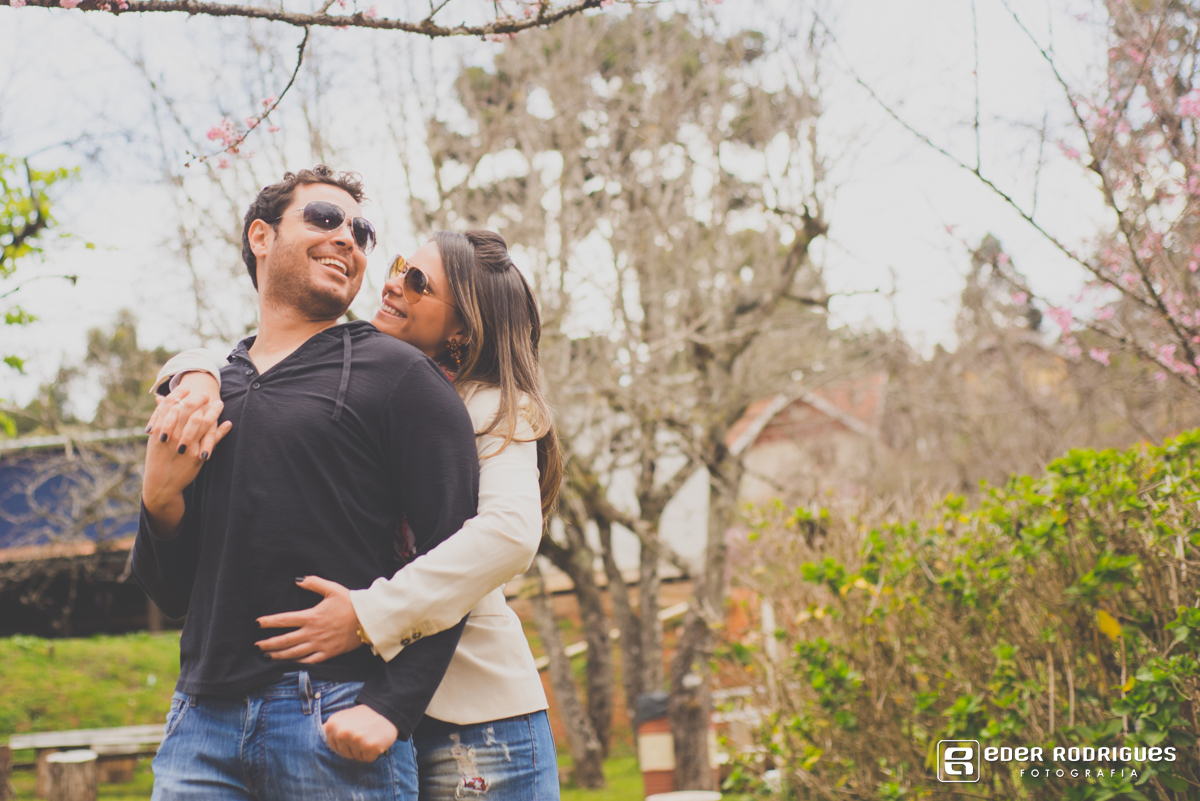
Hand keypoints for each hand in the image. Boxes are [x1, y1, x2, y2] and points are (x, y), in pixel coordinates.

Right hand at [142, 386, 231, 535]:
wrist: (161, 484)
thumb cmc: (157, 458)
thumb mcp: (154, 438)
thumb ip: (159, 418)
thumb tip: (160, 398)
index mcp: (159, 429)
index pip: (170, 404)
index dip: (180, 394)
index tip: (188, 388)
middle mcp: (171, 435)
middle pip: (187, 409)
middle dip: (198, 398)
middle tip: (206, 393)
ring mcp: (184, 445)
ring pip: (201, 422)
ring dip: (213, 411)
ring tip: (220, 403)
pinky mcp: (196, 456)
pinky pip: (211, 440)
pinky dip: (221, 430)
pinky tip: (228, 423)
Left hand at [255, 576, 362, 662]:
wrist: (368, 620)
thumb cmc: (350, 603)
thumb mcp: (332, 589)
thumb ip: (314, 583)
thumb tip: (298, 579)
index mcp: (311, 616)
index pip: (284, 620)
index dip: (268, 622)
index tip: (257, 624)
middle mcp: (312, 633)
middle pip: (284, 641)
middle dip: (268, 644)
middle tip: (256, 646)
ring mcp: (319, 645)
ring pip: (293, 653)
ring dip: (278, 655)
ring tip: (266, 656)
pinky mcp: (327, 654)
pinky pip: (308, 661)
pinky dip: (296, 663)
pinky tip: (288, 664)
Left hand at [323, 704, 397, 762]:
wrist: (386, 710)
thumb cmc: (364, 716)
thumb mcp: (343, 717)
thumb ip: (331, 728)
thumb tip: (317, 736)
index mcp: (332, 725)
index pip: (334, 747)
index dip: (346, 743)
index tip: (353, 733)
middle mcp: (342, 733)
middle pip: (345, 754)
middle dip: (355, 748)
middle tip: (363, 734)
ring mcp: (356, 739)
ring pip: (357, 758)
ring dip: (365, 750)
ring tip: (370, 735)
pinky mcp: (369, 746)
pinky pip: (368, 759)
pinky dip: (374, 753)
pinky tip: (377, 740)